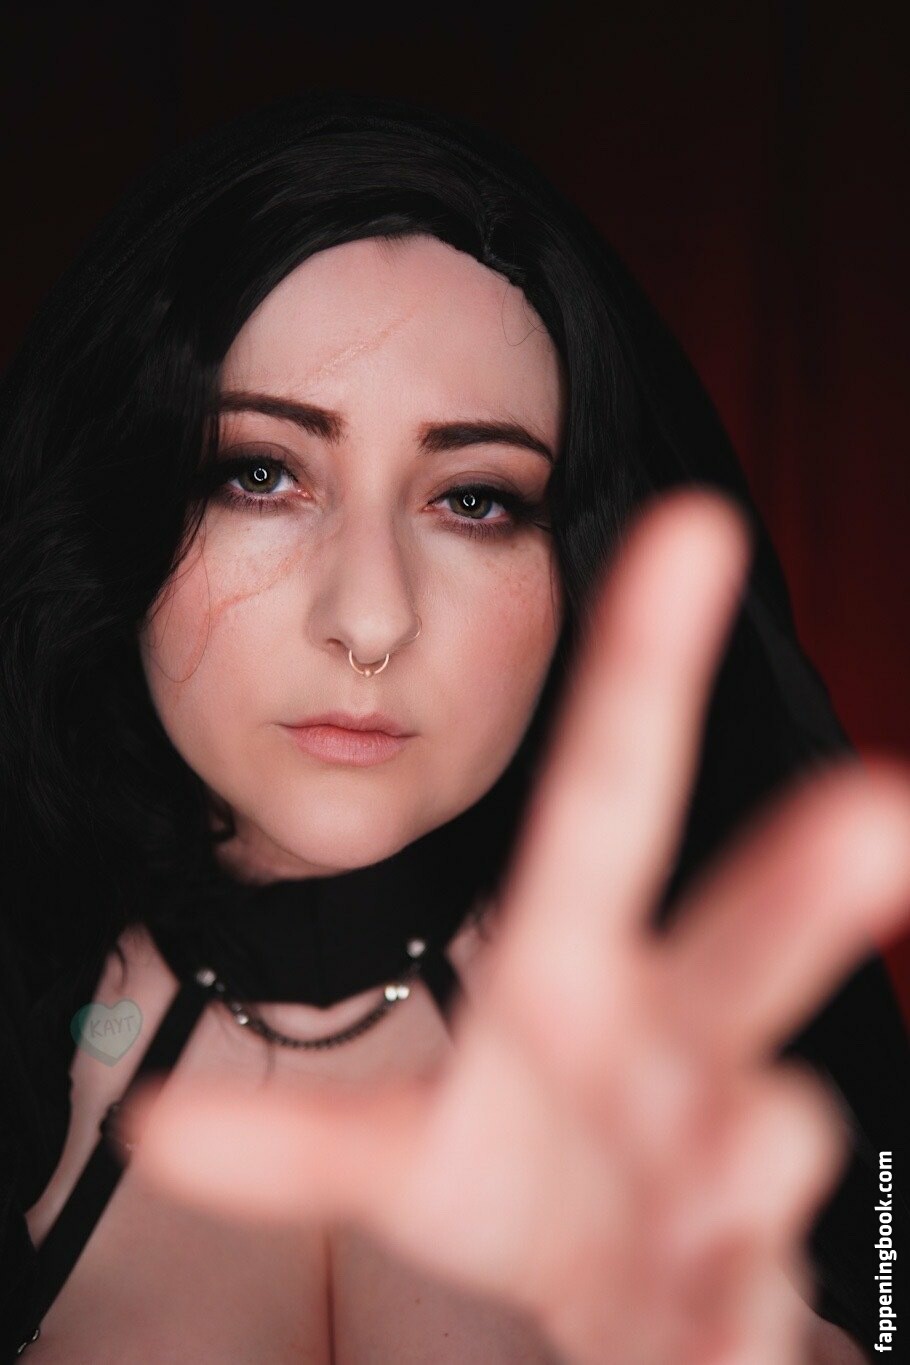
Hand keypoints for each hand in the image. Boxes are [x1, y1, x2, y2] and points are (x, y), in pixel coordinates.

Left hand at [124, 491, 909, 1363]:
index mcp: (584, 979)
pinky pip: (754, 1298)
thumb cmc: (524, 1174)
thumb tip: (154, 1118)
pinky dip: (735, 1316)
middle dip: (804, 877)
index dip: (645, 666)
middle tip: (875, 808)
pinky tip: (709, 1331)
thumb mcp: (404, 1159)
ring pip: (771, 1122)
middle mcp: (674, 1044)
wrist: (631, 1291)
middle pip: (746, 936)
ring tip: (746, 1158)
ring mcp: (725, 1163)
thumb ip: (291, 1141)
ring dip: (759, 1139)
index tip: (696, 523)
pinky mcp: (748, 1286)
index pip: (608, 799)